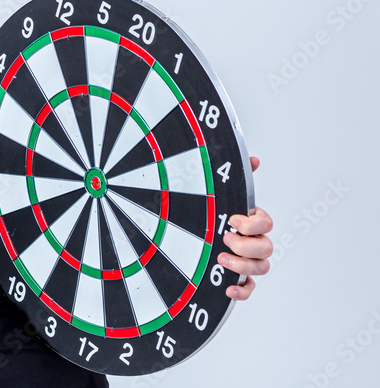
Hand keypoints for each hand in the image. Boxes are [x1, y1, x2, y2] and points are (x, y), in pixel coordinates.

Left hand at [217, 156, 272, 300]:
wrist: (184, 231)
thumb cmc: (208, 211)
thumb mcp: (218, 193)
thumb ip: (236, 177)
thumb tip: (253, 159)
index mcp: (251, 221)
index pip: (266, 223)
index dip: (253, 223)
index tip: (233, 220)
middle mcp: (253, 242)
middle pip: (266, 248)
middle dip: (247, 245)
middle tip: (225, 239)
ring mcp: (247, 261)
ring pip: (261, 268)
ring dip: (243, 266)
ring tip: (221, 260)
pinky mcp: (238, 278)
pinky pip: (249, 288)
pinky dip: (242, 291)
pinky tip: (227, 289)